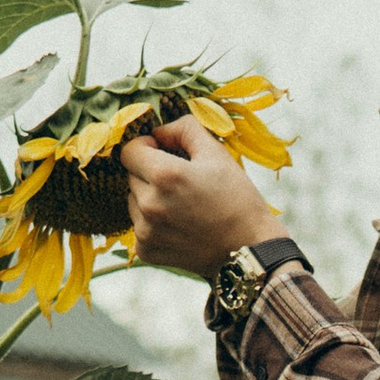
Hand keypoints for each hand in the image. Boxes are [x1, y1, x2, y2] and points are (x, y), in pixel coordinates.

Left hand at [123, 115, 279, 275]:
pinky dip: (152, 223)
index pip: (130, 151)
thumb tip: (158, 131)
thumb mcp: (217, 153)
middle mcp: (149, 205)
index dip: (147, 146)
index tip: (164, 152)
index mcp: (165, 175)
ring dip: (149, 197)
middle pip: (131, 175)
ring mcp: (146, 231)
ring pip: (133, 201)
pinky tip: (179, 225)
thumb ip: (184, 129)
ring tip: (181, 206)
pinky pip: (139, 226)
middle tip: (181, 183)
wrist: (250, 247)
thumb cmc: (237, 198)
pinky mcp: (147, 251)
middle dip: (150, 172)